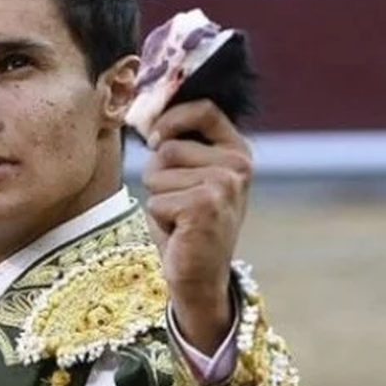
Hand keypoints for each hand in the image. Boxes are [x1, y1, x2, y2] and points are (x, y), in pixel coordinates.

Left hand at [142, 100, 250, 353]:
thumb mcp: (186, 176)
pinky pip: (154, 199)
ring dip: (157, 198)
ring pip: (156, 172)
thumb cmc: (185, 224)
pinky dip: (157, 218)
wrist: (200, 275)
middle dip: (157, 177)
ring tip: (178, 217)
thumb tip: (147, 115)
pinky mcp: (205, 206)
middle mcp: (237, 165)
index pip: (204, 109)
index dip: (171, 118)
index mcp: (236, 151)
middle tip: (177, 204)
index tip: (154, 139)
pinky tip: (179, 231)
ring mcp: (224, 185)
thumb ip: (176, 144)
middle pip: (166, 147)